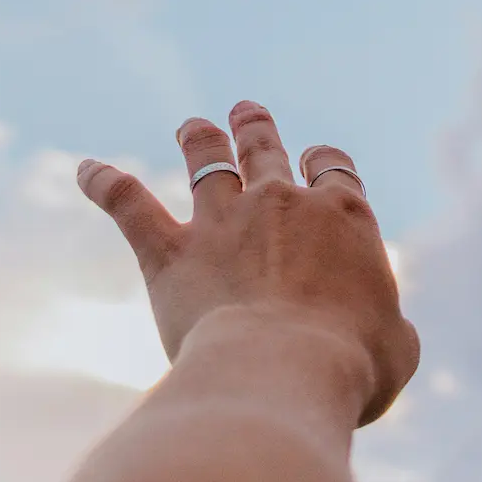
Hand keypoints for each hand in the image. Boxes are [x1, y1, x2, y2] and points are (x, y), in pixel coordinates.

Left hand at [77, 101, 419, 426]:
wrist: (281, 370)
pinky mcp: (170, 251)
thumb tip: (387, 336)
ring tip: (192, 125)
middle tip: (246, 110)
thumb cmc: (350, 366)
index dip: (322, 161)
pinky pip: (129, 203)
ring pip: (206, 158)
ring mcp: (223, 221)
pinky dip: (104, 183)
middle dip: (256, 126)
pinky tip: (84, 170)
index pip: (332, 168)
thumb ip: (390, 327)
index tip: (316, 162)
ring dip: (198, 136)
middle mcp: (282, 203)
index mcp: (343, 218)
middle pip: (267, 148)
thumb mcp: (396, 350)